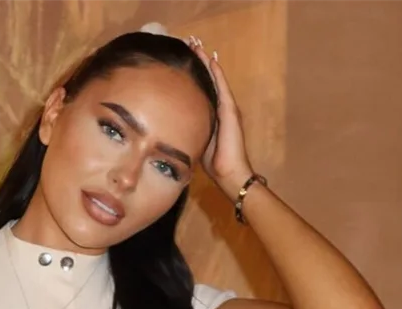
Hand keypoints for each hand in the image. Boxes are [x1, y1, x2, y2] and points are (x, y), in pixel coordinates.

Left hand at [187, 37, 254, 196]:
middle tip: (191, 42)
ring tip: (198, 45)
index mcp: (212, 114)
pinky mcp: (230, 112)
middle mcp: (221, 108)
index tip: (185, 59)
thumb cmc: (213, 163)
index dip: (195, 73)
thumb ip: (189, 131)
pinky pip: (222, 88)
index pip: (203, 88)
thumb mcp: (197, 141)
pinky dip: (216, 74)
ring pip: (216, 78)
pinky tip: (211, 60)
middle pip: (209, 79)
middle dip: (200, 61)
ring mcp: (228, 108)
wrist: (229, 173)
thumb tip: (171, 129)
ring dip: (207, 61)